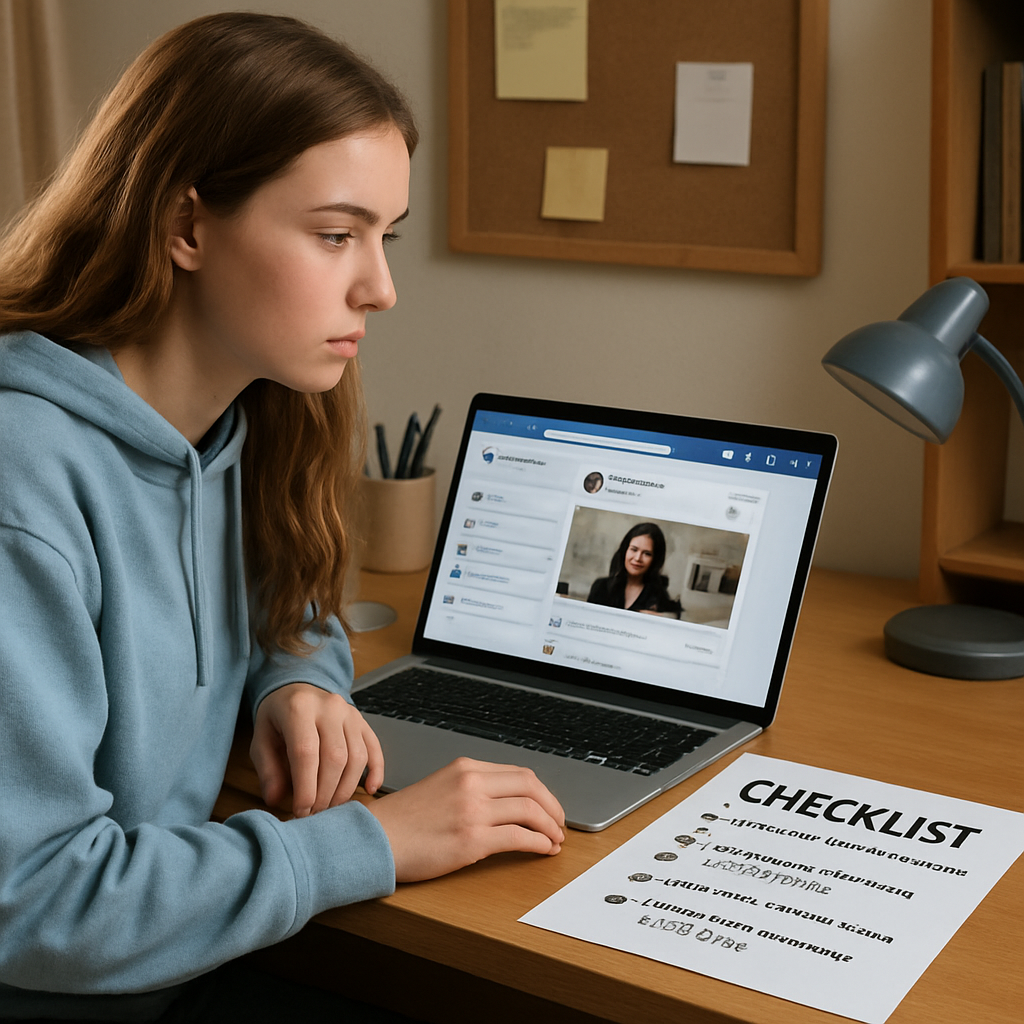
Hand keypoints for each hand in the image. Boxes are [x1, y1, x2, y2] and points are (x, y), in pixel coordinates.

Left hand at [251, 683, 383, 817]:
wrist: (297, 689)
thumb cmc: (278, 718)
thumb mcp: (261, 739)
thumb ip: (268, 769)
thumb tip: (276, 799)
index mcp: (299, 708)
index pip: (306, 753)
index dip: (306, 787)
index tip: (301, 811)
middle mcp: (329, 707)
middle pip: (335, 758)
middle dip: (326, 793)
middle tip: (314, 813)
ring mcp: (350, 713)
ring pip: (357, 757)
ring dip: (345, 788)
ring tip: (330, 807)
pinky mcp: (362, 721)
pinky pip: (374, 748)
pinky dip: (376, 771)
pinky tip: (369, 790)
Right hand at [365, 757, 565, 881]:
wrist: (374, 839)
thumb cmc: (403, 821)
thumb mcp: (440, 788)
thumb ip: (471, 788)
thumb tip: (505, 803)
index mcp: (465, 768)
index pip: (519, 773)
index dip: (542, 792)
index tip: (549, 807)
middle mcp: (472, 782)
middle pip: (531, 786)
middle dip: (553, 807)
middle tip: (560, 824)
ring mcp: (473, 810)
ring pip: (530, 810)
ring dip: (550, 827)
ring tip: (555, 840)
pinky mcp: (472, 839)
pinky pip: (520, 838)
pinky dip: (539, 843)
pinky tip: (543, 850)